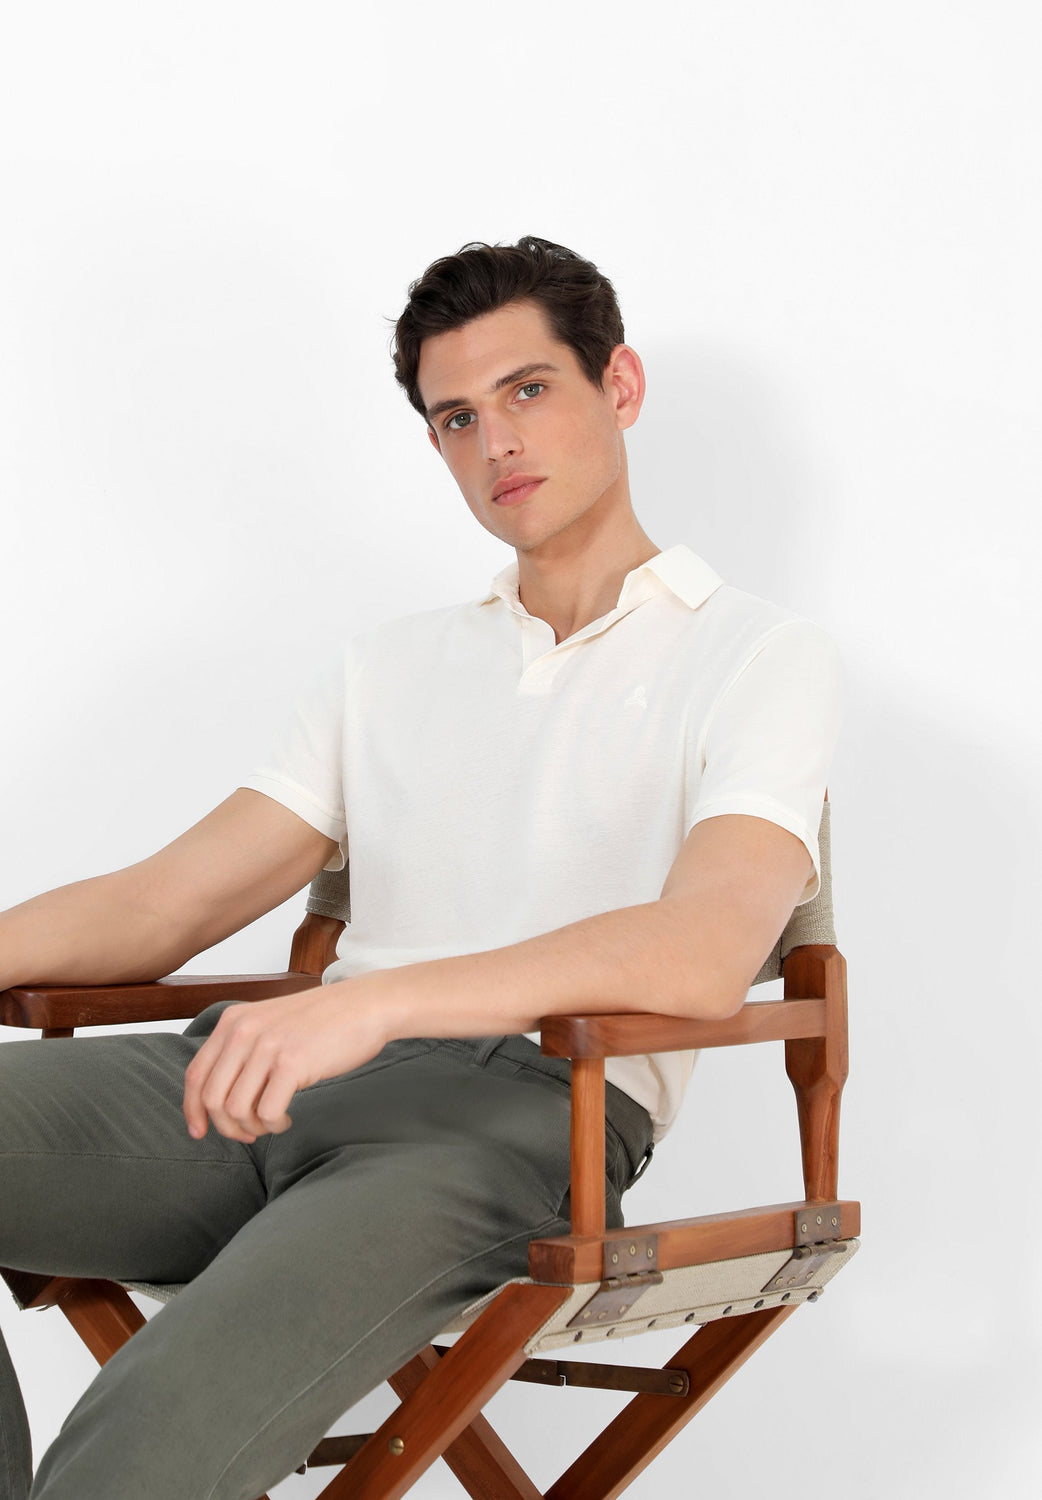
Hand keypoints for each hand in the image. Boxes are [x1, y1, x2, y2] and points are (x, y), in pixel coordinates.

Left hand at [182, 982, 390, 1142]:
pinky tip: (287, 1119)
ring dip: (253, 1128)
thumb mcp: (270, 1022)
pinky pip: (268, 1113)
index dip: (192, 1110)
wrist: (366, 1005)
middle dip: (226, 1127)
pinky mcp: (292, 1063)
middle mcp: (244, 1031)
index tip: (200, 1132)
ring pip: (236, 1110)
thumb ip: (243, 1048)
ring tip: (273, 1123)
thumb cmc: (324, 1019)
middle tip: (249, 1134)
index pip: (195, 1074)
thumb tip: (219, 1096)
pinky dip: (274, 1126)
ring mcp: (268, 1046)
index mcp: (233, 1021)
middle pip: (211, 1098)